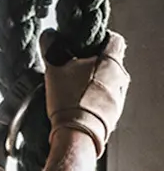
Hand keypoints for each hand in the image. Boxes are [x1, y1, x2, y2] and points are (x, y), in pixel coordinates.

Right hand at [41, 28, 129, 156]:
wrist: (77, 135)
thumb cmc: (69, 100)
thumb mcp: (54, 69)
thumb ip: (52, 49)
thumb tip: (49, 36)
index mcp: (111, 60)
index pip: (113, 39)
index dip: (98, 39)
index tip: (84, 45)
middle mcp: (121, 76)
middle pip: (110, 61)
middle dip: (94, 63)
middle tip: (74, 69)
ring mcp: (119, 96)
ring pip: (108, 81)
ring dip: (95, 82)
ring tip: (74, 89)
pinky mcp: (114, 113)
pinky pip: (106, 99)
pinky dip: (95, 99)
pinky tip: (79, 104)